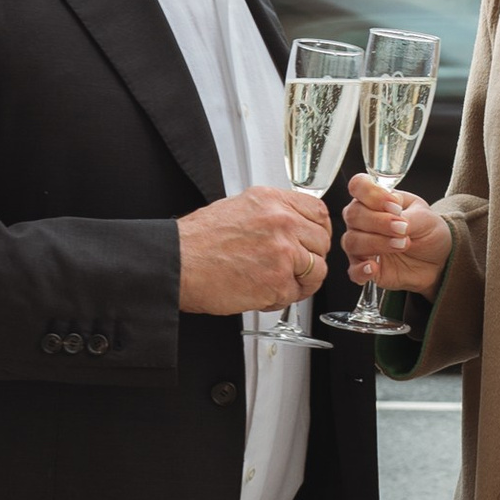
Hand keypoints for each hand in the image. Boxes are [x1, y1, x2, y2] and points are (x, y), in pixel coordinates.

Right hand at [178, 186, 330, 315]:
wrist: (177, 264)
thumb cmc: (198, 241)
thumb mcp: (238, 208)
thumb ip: (270, 214)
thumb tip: (292, 225)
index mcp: (271, 201)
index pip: (318, 212)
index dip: (317, 231)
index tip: (311, 241)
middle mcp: (280, 222)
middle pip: (322, 241)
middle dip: (310, 258)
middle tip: (292, 267)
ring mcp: (282, 252)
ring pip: (317, 270)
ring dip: (301, 281)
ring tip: (277, 282)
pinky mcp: (277, 281)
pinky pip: (296, 294)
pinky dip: (281, 298)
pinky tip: (261, 292)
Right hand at [342, 174, 450, 298]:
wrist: (439, 259)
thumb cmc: (428, 231)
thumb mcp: (425, 217)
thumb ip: (407, 216)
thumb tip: (394, 218)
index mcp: (375, 200)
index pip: (358, 187)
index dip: (371, 194)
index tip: (393, 206)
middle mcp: (363, 221)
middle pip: (353, 214)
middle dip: (379, 222)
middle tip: (403, 229)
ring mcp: (361, 245)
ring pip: (352, 241)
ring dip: (376, 243)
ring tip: (402, 244)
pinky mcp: (364, 268)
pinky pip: (353, 271)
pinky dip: (361, 270)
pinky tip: (373, 268)